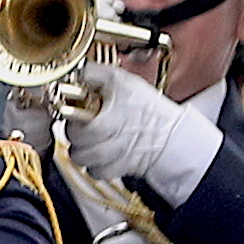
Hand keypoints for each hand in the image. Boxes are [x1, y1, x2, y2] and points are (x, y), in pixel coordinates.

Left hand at [62, 81, 218, 199]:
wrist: (172, 133)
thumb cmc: (148, 108)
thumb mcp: (122, 80)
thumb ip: (95, 73)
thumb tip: (77, 71)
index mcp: (105, 121)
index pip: (72, 124)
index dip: (71, 115)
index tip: (76, 109)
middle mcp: (107, 142)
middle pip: (75, 143)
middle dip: (76, 133)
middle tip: (83, 124)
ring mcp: (112, 158)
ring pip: (82, 160)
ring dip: (83, 150)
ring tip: (89, 140)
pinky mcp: (118, 170)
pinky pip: (97, 172)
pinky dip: (96, 165)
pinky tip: (101, 153)